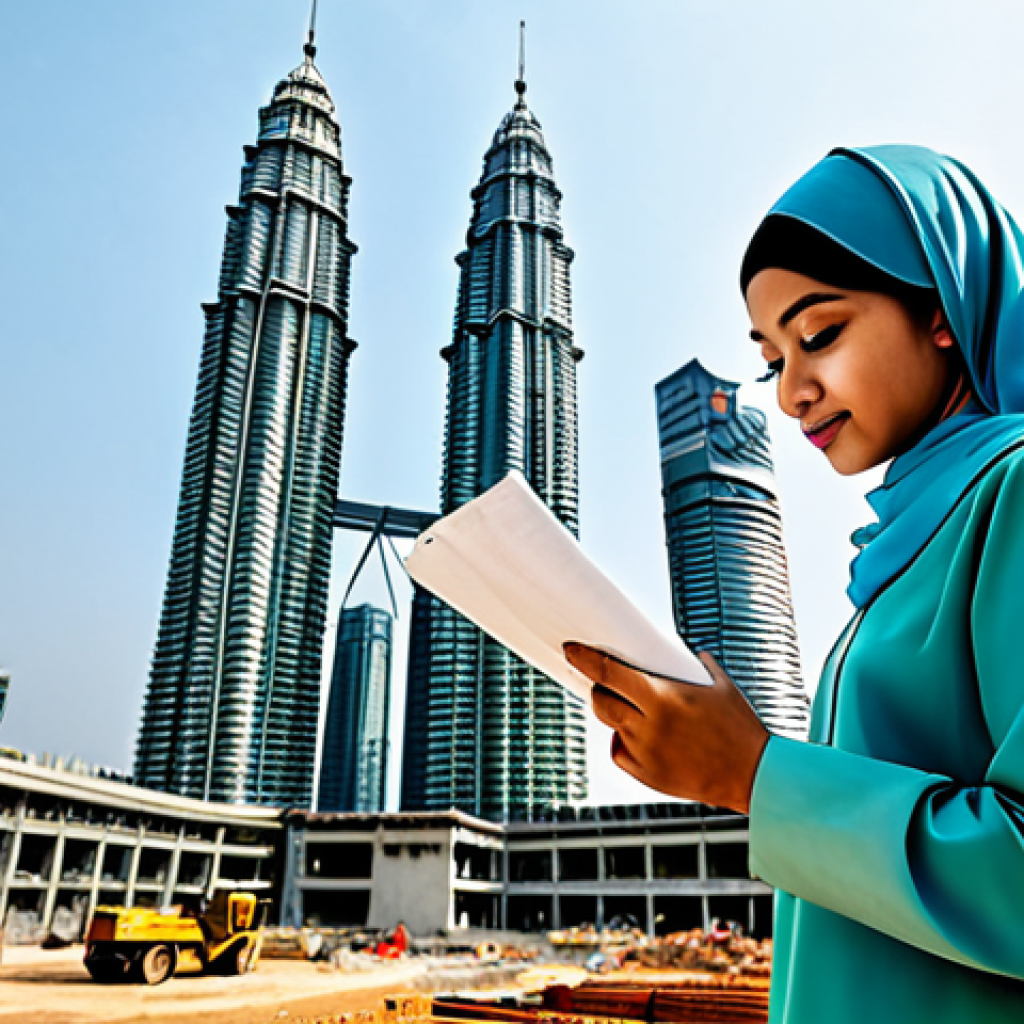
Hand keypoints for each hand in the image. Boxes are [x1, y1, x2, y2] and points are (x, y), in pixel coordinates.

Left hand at [564, 644, 769, 812]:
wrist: (754, 774)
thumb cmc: (740, 727)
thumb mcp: (720, 687)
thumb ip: (698, 666)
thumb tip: (688, 653)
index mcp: (663, 698)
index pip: (609, 673)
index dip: (585, 659)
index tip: (570, 649)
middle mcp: (649, 726)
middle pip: (601, 702)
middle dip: (599, 689)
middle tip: (608, 684)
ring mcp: (646, 753)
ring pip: (611, 726)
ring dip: (616, 714)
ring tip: (637, 710)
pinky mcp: (648, 776)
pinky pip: (621, 752)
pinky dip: (625, 741)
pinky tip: (643, 736)